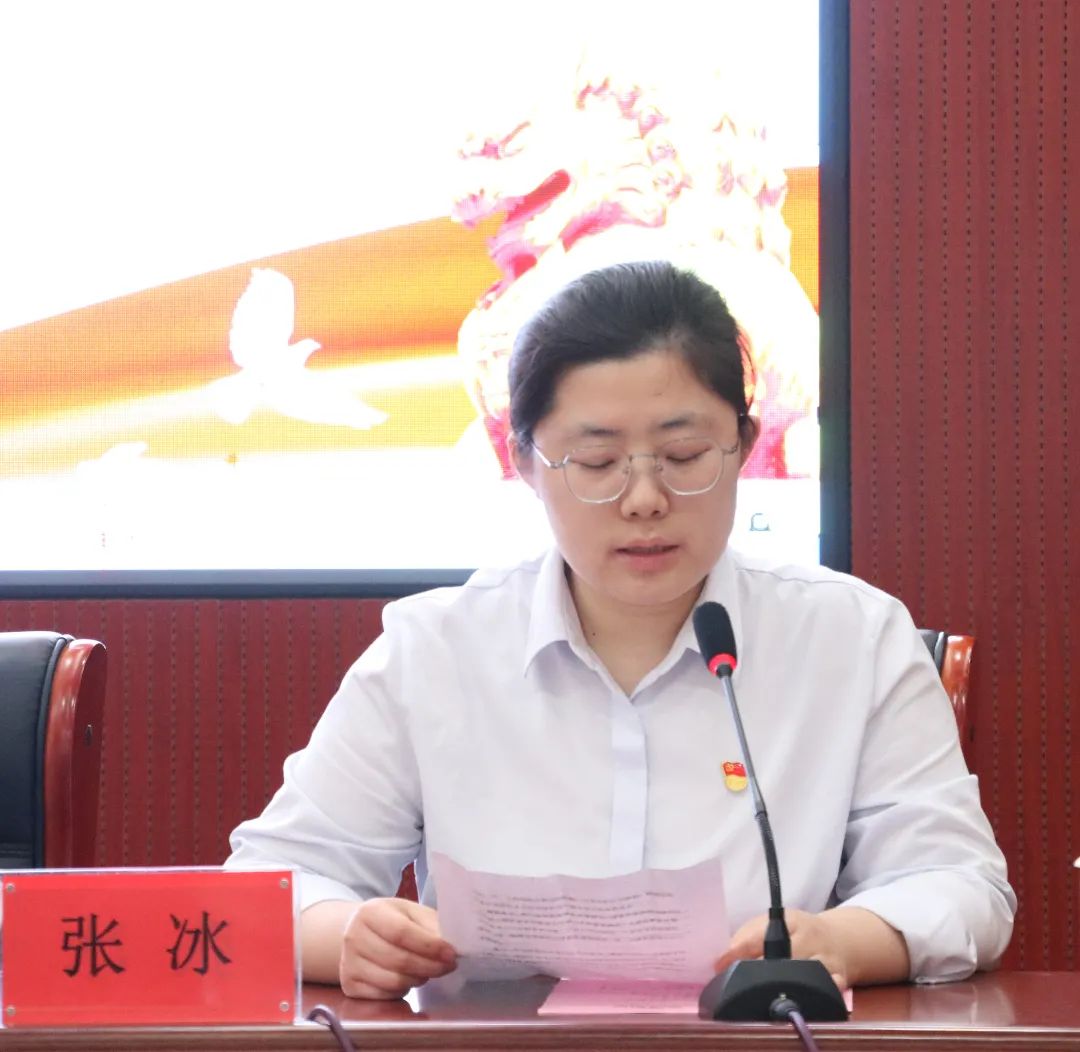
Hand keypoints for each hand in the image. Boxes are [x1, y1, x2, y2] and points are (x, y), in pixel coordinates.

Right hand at [339, 897, 456, 998]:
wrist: (360, 932)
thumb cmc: (392, 920)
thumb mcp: (411, 912)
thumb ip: (430, 925)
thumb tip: (452, 945)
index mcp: (370, 912)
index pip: (401, 932)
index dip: (429, 946)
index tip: (451, 954)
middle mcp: (354, 937)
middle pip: (398, 960)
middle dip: (430, 966)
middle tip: (448, 966)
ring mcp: (348, 963)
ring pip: (393, 981)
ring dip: (418, 978)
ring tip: (429, 970)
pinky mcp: (349, 985)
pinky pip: (384, 996)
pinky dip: (403, 990)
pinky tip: (409, 978)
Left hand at [715, 908, 849, 990]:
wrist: (839, 938)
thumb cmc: (795, 933)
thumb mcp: (771, 925)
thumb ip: (746, 940)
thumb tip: (720, 961)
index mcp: (788, 920)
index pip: (758, 936)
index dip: (737, 952)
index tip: (720, 965)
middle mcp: (809, 937)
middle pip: (782, 956)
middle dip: (759, 972)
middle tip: (739, 984)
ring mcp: (826, 957)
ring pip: (805, 972)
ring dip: (784, 985)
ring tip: (766, 995)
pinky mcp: (840, 976)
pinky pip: (829, 987)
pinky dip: (818, 992)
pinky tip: (802, 999)